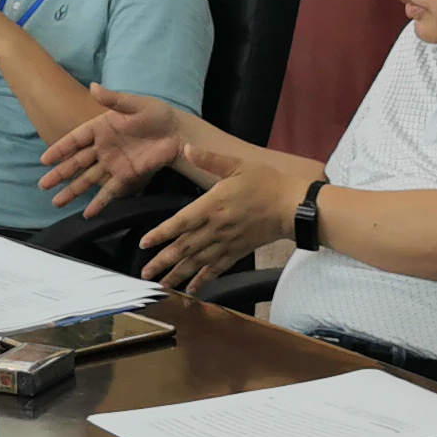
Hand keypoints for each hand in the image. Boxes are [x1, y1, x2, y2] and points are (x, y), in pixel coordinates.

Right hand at [40, 86, 191, 212]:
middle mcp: (103, 148)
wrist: (177, 133)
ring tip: (57, 203)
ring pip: (88, 179)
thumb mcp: (136, 104)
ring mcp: (113, 164)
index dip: (60, 149)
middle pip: (77, 163)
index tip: (44, 160)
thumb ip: (114, 100)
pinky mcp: (126, 177)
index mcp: (101, 128)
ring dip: (73, 191)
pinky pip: (110, 191)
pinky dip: (99, 203)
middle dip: (59, 174)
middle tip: (43, 185)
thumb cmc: (156, 115)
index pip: (75, 140)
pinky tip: (87, 214)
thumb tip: (93, 87)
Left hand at [133, 136, 304, 292]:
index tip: (144, 243)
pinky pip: (217, 269)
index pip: (181, 223)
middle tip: (145, 274)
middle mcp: (216, 228)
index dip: (161, 234)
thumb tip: (187, 147)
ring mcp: (226, 243)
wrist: (292, 207)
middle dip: (162, 262)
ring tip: (161, 284)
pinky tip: (192, 289)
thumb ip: (210, 159)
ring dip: (178, 274)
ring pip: (197, 262)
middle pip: (184, 248)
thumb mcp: (237, 164)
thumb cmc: (266, 182)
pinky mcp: (238, 252)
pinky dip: (203, 280)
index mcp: (212, 206)